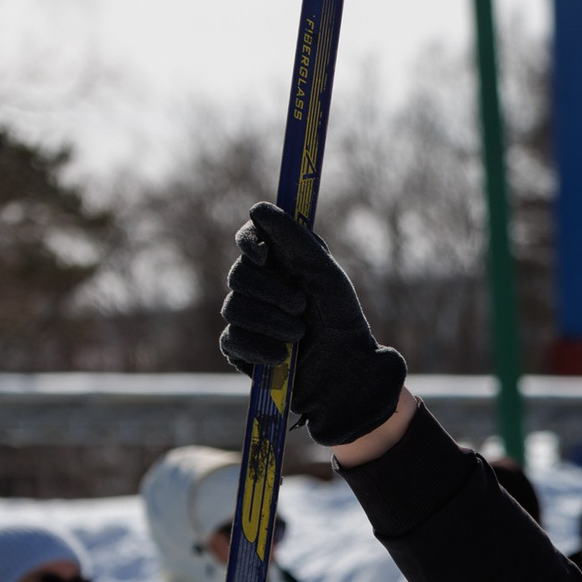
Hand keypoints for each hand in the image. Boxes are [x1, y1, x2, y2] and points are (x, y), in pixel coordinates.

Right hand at [221, 203, 408, 445]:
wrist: (348, 373)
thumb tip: (258, 209)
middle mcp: (260, 288)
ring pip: (234, 308)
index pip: (250, 240)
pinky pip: (234, 340)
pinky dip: (261, 347)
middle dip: (271, 291)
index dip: (250, 243)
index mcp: (280, 265)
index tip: (264, 255)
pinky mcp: (241, 349)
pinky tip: (283, 356)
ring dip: (272, 322)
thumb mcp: (325, 275)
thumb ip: (296, 240)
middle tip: (301, 307)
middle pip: (239, 274)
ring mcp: (247, 318)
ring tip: (299, 335)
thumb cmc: (341, 321)